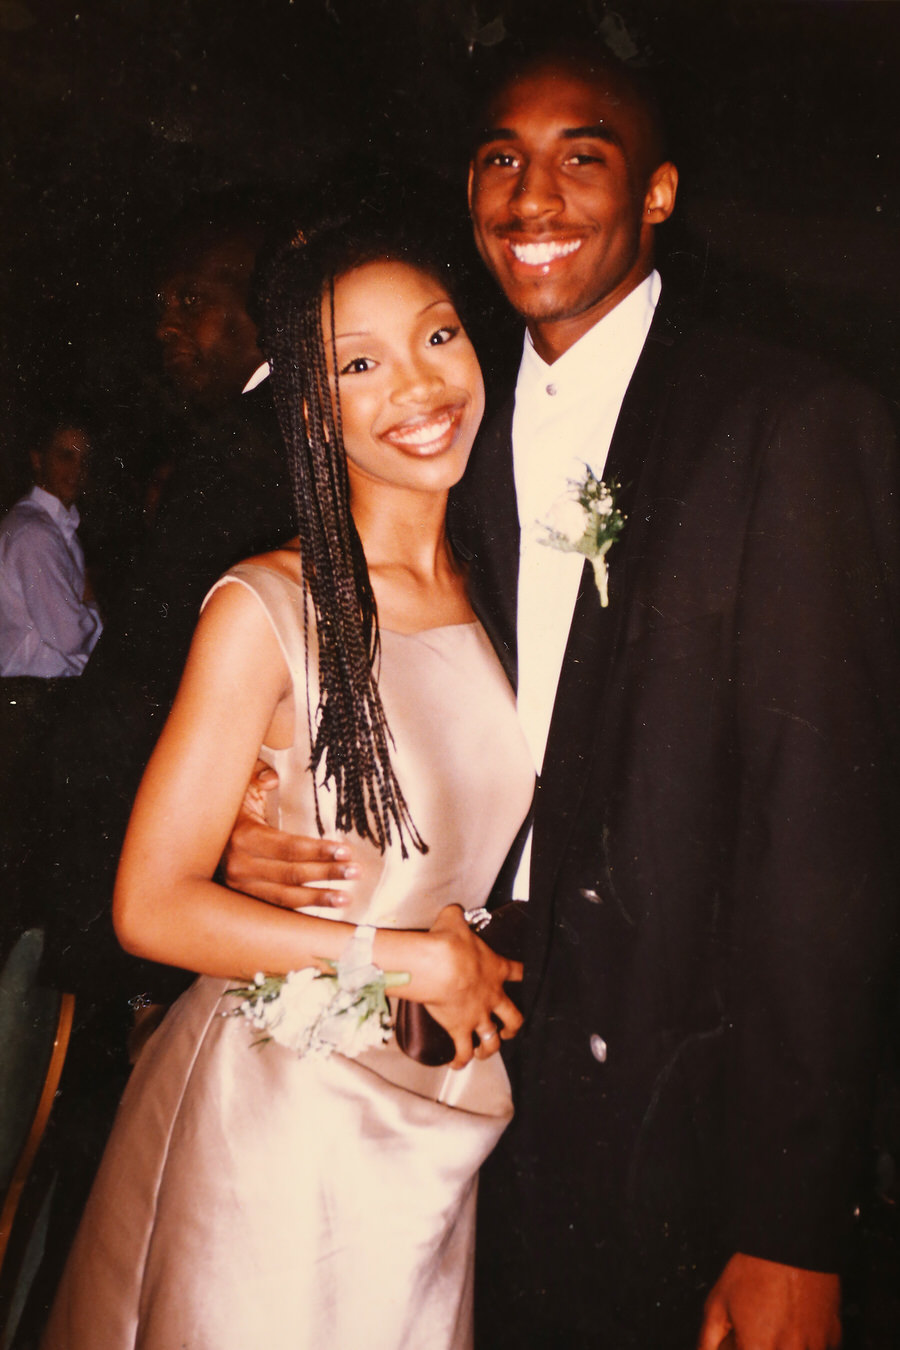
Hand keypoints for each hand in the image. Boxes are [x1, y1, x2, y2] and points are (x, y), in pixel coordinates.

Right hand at [222, 760, 358, 907]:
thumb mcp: (238, 786)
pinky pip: (274, 907)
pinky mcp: (241, 899)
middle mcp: (240, 866)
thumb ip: (256, 774)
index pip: (289, 848)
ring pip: (284, 898)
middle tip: (354, 873)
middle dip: (326, 874)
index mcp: (243, 837)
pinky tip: (320, 909)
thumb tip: (273, 779)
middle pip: (291, 875)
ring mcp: (239, 886)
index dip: (318, 851)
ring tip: (345, 898)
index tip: (344, 851)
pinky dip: (298, 910)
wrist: (191, 841)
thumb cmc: (225, 809)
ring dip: (317, 899)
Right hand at [418, 905, 522, 1069]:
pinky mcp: (459, 1029)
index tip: (525, 976)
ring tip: (485, 1051)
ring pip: (492, 1040)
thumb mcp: (453, 921)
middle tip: (510, 1029)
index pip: (518, 972)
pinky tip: (457, 1064)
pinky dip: (461, 1059)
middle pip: (513, 1017)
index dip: (523, 974)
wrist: (439, 966)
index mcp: (496, 969)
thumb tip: (453, 910)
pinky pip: (463, 1051)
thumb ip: (456, 916)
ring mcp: (477, 1016)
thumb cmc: (448, 943)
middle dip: (513, 1026)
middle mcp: (492, 997)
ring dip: (490, 1048)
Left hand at [697, 1253, 840, 1349]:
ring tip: (777, 1322)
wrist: (791, 1242)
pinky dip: (807, 1342)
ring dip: (787, 1345)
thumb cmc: (755, 1268)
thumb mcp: (718, 1303)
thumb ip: (708, 1340)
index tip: (741, 1343)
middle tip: (759, 1330)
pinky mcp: (834, 1337)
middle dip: (762, 1346)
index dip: (742, 1348)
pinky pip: (819, 1348)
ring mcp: (815, 1347)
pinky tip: (796, 1321)